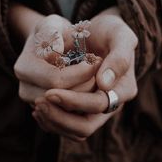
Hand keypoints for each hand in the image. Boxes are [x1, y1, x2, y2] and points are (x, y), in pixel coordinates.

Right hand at [14, 13, 101, 103]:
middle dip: (86, 85)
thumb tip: (57, 53)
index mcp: (25, 68)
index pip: (56, 79)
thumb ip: (52, 32)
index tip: (97, 61)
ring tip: (95, 77)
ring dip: (86, 95)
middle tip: (99, 71)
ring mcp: (35, 101)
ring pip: (66, 109)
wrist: (46, 44)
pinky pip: (67, 114)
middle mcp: (25, 88)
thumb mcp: (52, 24)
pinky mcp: (46, 108)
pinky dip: (82, 103)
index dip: (81, 73)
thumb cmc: (52, 31)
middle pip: (61, 99)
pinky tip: (90, 86)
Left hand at [33, 7, 137, 139]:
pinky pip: (67, 126)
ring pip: (74, 130)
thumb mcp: (119, 34)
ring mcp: (96, 107)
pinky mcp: (83, 108)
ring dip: (54, 121)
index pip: (97, 104)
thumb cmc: (109, 31)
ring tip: (37, 106)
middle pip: (84, 126)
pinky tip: (39, 108)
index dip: (73, 101)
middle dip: (60, 115)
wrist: (100, 34)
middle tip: (39, 102)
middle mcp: (111, 102)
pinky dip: (52, 121)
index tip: (50, 92)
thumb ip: (119, 57)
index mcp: (124, 88)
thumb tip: (104, 84)